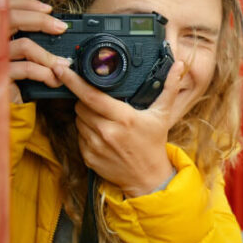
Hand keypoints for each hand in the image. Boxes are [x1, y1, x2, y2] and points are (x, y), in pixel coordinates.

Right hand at [8, 0, 70, 103]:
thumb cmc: (7, 81)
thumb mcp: (14, 59)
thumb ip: (25, 42)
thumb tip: (53, 30)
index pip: (5, 8)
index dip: (27, 4)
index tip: (48, 9)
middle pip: (11, 18)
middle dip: (40, 20)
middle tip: (61, 28)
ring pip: (24, 44)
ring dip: (48, 55)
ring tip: (62, 64)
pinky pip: (26, 68)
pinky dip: (44, 73)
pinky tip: (52, 80)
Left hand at [53, 60, 186, 196]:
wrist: (148, 178)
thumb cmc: (154, 143)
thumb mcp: (163, 114)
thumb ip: (169, 87)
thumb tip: (179, 65)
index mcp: (124, 118)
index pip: (92, 95)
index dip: (75, 81)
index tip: (63, 69)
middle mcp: (107, 132)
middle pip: (81, 105)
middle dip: (86, 100)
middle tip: (101, 102)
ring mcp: (95, 146)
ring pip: (78, 120)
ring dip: (85, 116)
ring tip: (103, 119)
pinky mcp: (88, 157)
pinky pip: (79, 136)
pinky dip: (86, 132)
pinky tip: (101, 134)